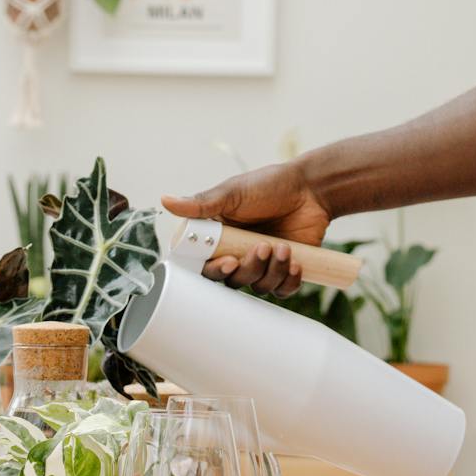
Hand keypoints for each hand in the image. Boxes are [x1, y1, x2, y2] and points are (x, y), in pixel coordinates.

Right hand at [162, 160, 332, 296]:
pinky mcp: (284, 270)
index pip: (205, 265)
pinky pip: (282, 290)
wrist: (310, 189)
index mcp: (219, 237)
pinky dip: (288, 281)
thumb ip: (202, 203)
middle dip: (247, 269)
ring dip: (271, 271)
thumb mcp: (234, 192)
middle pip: (231, 280)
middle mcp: (237, 253)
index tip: (229, 261)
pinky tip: (295, 263)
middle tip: (263, 248)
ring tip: (283, 247)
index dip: (214, 270)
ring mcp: (262, 263)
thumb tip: (165, 200)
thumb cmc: (269, 185)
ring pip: (257, 286)